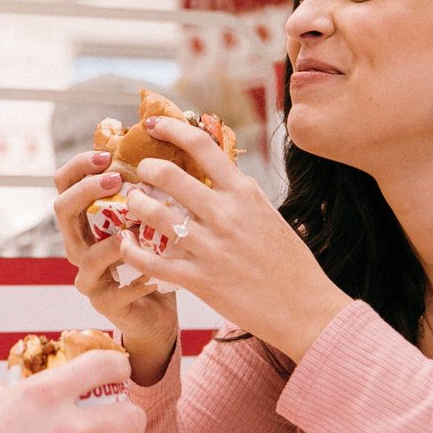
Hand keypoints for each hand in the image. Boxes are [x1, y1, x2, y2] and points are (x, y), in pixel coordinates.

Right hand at [50, 149, 179, 385]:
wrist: (157, 313)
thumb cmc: (156, 259)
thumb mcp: (151, 220)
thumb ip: (151, 190)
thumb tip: (172, 145)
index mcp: (87, 220)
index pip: (65, 184)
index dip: (79, 166)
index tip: (106, 155)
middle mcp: (79, 245)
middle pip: (62, 210)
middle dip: (86, 191)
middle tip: (116, 180)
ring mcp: (89, 276)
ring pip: (85, 255)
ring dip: (111, 240)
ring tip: (136, 230)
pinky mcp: (105, 304)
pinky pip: (115, 291)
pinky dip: (136, 280)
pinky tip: (155, 275)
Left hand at [116, 116, 351, 363]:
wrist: (306, 308)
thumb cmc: (290, 263)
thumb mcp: (267, 214)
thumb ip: (239, 194)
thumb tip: (216, 172)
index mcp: (244, 192)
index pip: (202, 145)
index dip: (171, 128)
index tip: (153, 124)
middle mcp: (225, 214)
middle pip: (168, 174)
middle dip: (145, 168)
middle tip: (140, 173)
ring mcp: (211, 247)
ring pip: (153, 213)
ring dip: (135, 204)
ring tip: (133, 204)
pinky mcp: (199, 280)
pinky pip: (151, 260)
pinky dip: (131, 249)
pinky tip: (127, 243)